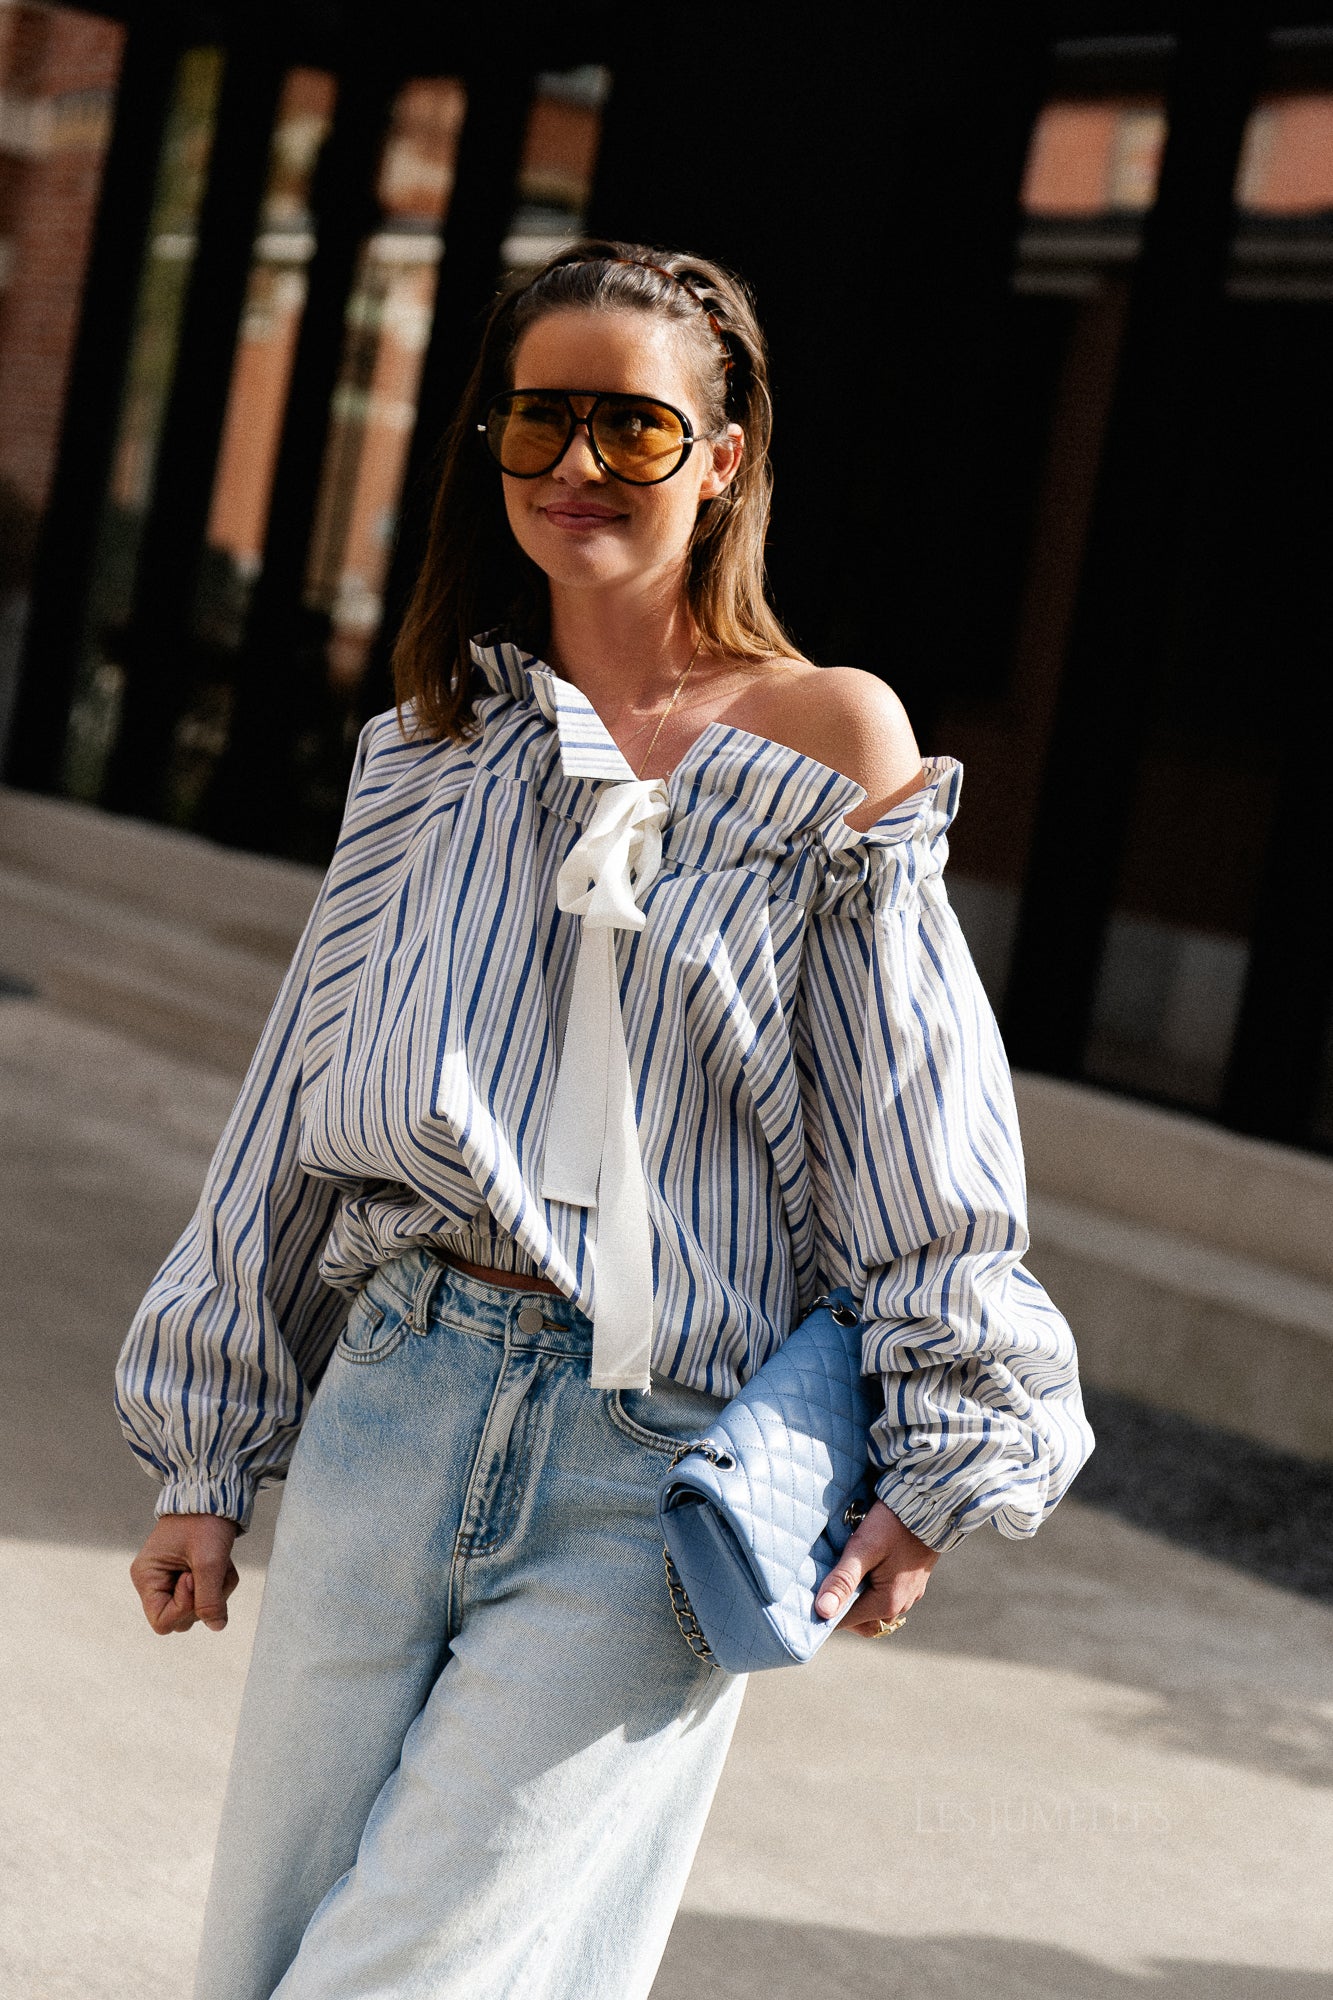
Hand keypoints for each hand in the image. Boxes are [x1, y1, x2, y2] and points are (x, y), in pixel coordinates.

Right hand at [130, 1513, 239, 1634]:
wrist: (215, 1492)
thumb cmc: (205, 1520)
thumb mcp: (209, 1559)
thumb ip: (210, 1598)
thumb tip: (216, 1626)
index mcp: (147, 1578)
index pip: (163, 1622)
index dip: (184, 1608)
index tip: (194, 1578)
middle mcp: (155, 1583)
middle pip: (182, 1619)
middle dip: (205, 1598)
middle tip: (213, 1568)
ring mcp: (171, 1581)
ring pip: (199, 1609)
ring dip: (218, 1589)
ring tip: (221, 1562)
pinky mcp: (189, 1577)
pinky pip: (208, 1596)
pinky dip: (221, 1582)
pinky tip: (223, 1561)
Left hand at [814, 1498, 940, 1636]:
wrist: (931, 1505)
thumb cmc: (894, 1524)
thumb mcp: (863, 1548)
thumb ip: (843, 1579)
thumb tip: (821, 1611)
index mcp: (887, 1603)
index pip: (846, 1621)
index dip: (825, 1613)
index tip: (808, 1599)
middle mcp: (901, 1605)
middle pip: (862, 1620)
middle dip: (842, 1608)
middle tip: (825, 1584)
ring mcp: (910, 1594)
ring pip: (875, 1609)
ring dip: (858, 1598)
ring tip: (843, 1575)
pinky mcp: (913, 1582)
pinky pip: (887, 1596)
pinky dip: (871, 1590)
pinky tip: (863, 1570)